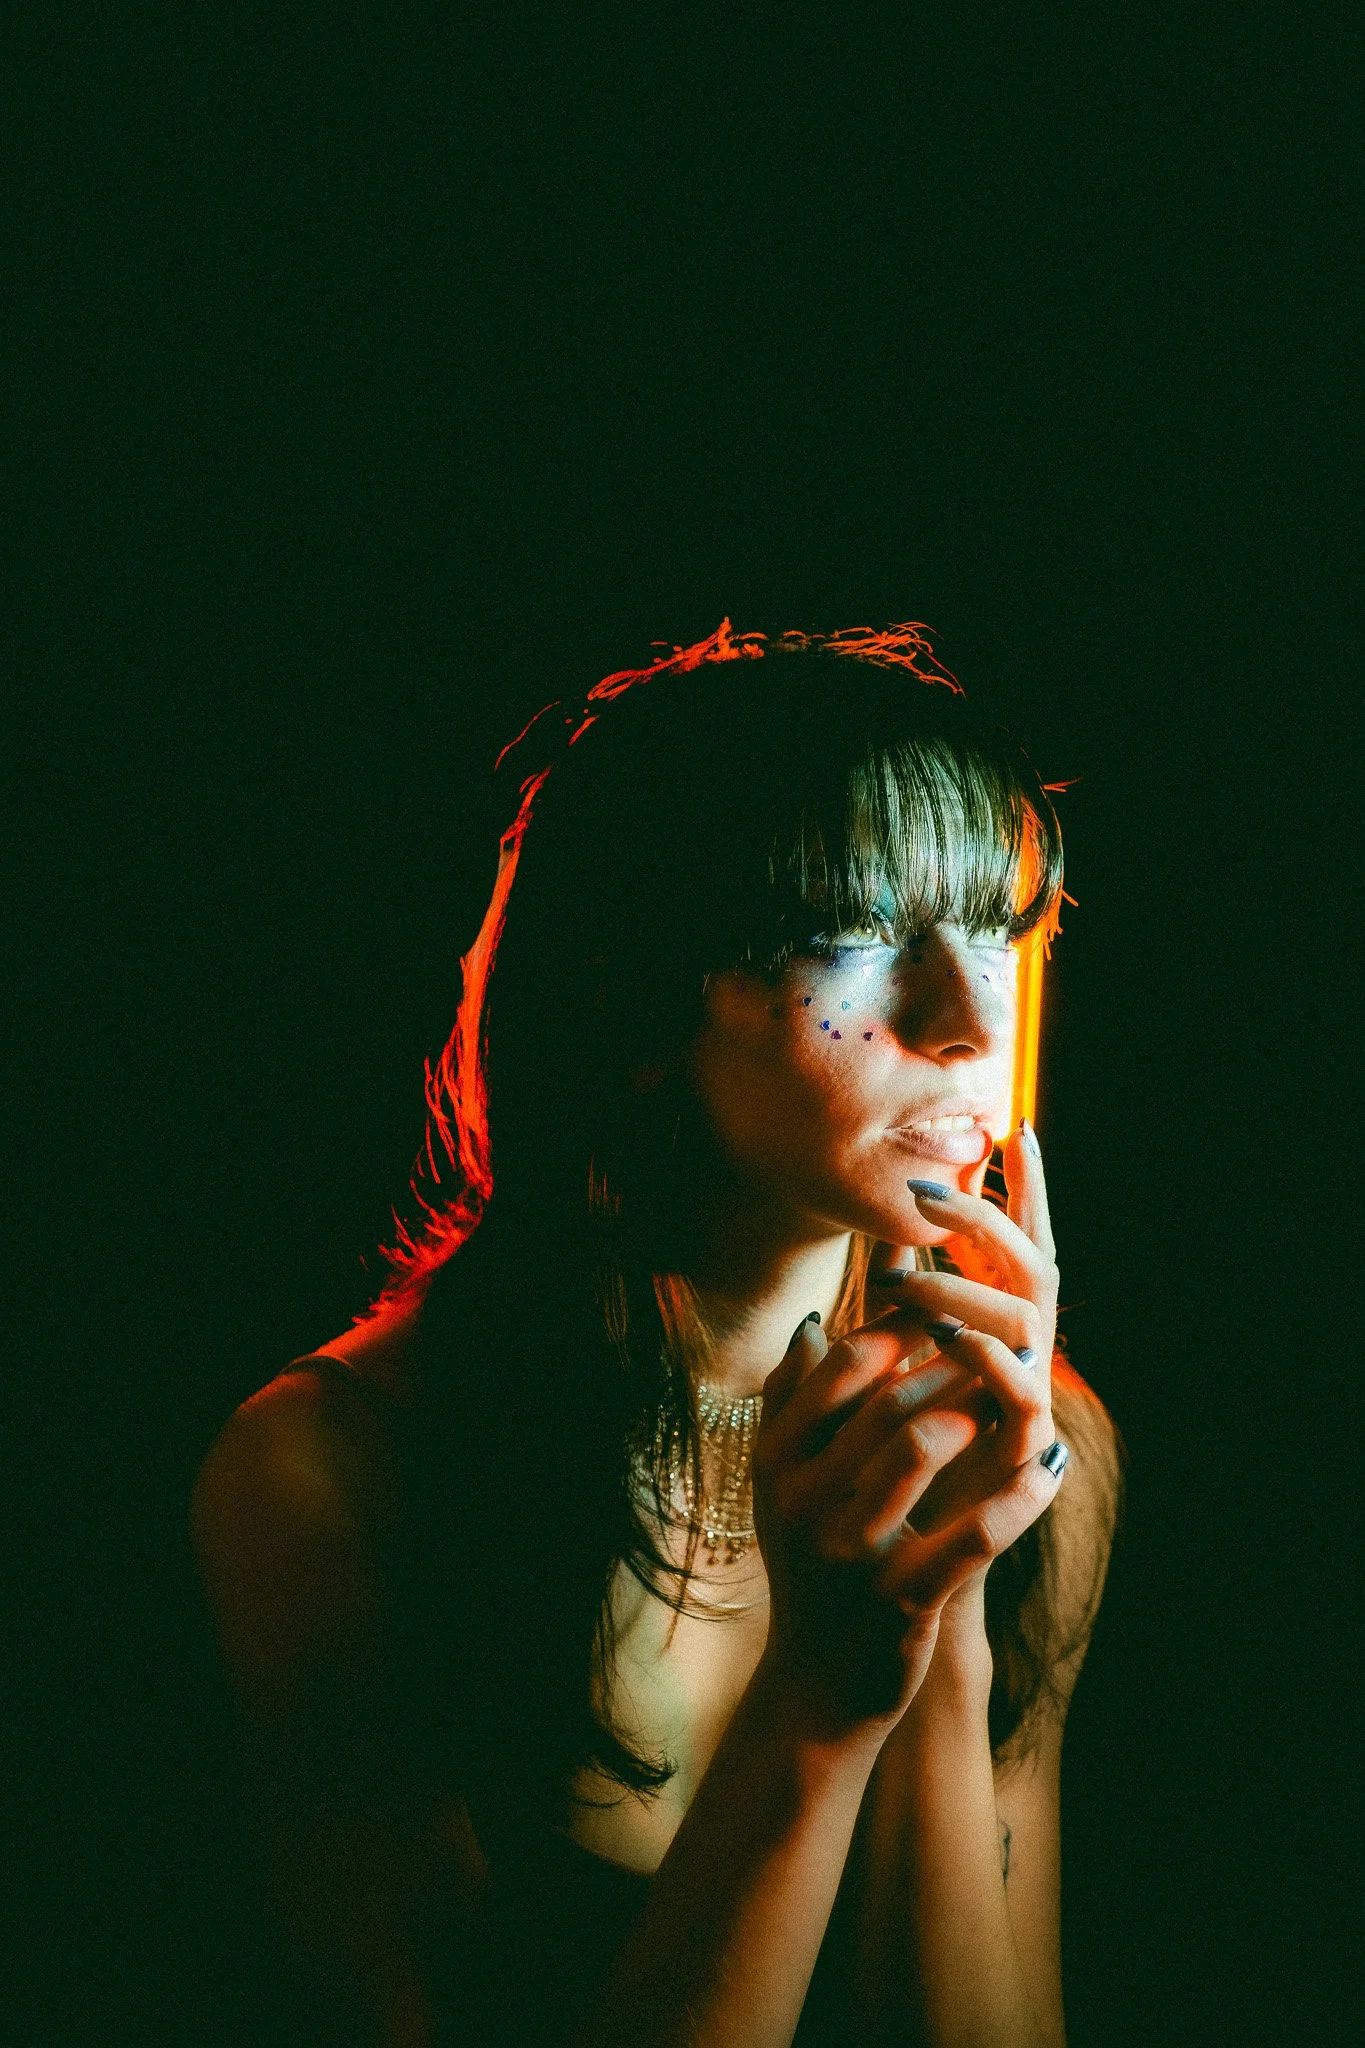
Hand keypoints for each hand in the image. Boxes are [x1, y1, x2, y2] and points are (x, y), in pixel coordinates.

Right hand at [752, 1123, 1064, 1743]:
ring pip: (923, 1447)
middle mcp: (804, 1500)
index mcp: (776, 1460)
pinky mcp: (901, 1601)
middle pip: (889, 1397)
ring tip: (1011, 1407)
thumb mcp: (783, 1485)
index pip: (842, 1363)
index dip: (903, 1328)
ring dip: (979, 1415)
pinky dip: (1017, 1497)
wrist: (814, 1685)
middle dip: (954, 1365)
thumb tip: (811, 1322)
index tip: (949, 1316)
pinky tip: (1046, 1472)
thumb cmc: (808, 1564)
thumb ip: (793, 1403)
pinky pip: (973, 1534)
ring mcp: (851, 1552)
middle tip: (999, 1351)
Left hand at [869, 1120, 1060, 1544]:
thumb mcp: (889, 1365)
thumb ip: (895, 1309)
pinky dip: (989, 1360)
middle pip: (1035, 1263)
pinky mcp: (1029, 1449)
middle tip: (927, 1194)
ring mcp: (1034, 1396)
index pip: (1019, 1242)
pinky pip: (1024, 1392)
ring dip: (970, 1289)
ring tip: (908, 1278)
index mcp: (999, 1325)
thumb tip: (878, 1247)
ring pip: (1030, 1317)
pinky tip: (951, 1340)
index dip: (1025, 1188)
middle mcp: (1027, 1353)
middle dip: (987, 1221)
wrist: (907, 1550)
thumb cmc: (898, 1454)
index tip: (1014, 1128)